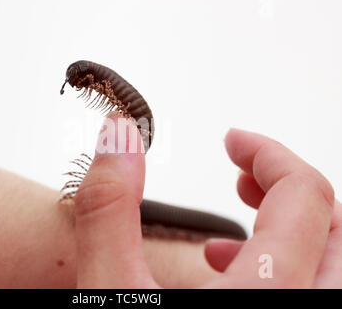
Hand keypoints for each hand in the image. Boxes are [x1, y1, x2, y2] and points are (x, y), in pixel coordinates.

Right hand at [73, 116, 336, 287]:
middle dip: (287, 184)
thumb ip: (110, 210)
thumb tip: (118, 136)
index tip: (233, 141)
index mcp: (267, 294)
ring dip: (290, 223)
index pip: (304, 194)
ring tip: (240, 211)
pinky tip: (225, 267)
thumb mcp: (109, 288)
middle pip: (333, 224)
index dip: (268, 153)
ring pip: (329, 260)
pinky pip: (307, 289)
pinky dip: (282, 263)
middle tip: (243, 171)